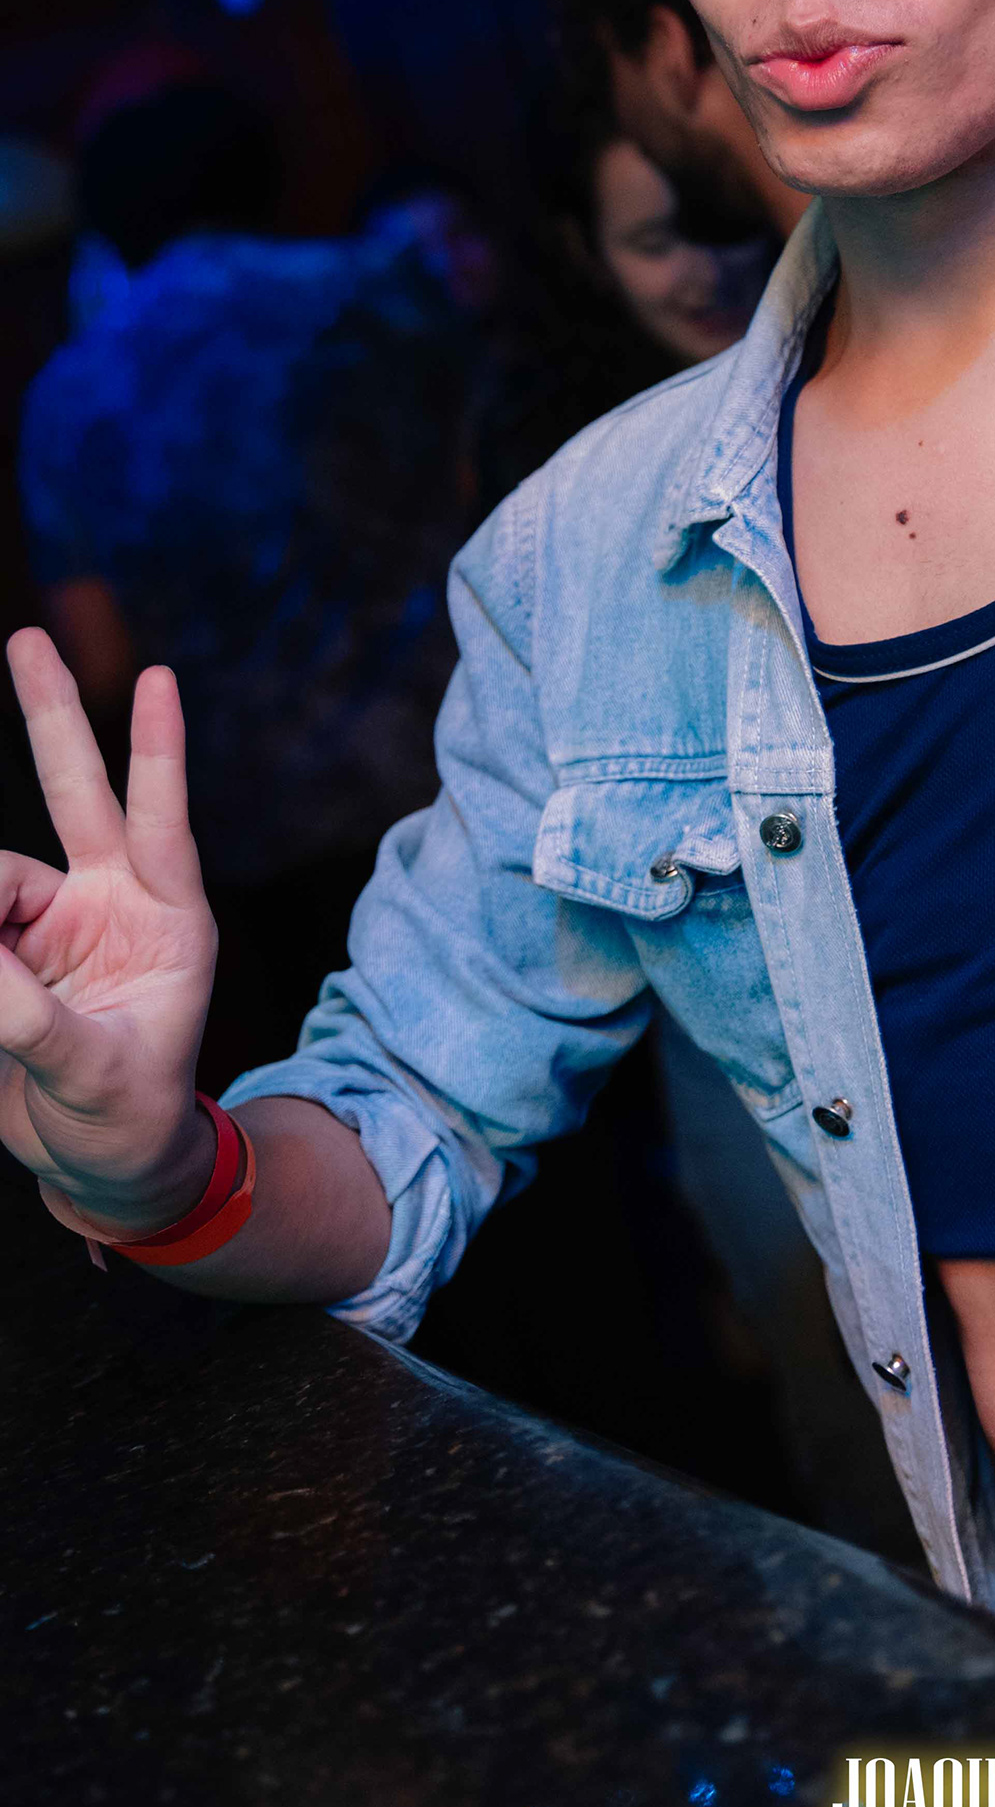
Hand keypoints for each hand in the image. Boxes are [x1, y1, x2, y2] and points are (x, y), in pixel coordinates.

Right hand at [0, 631, 217, 1233]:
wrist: (107, 1168)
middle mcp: (110, 901)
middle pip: (75, 791)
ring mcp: (51, 924)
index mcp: (166, 917)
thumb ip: (29, 1018)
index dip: (158, 749)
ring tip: (16, 998)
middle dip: (50, 713)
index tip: (157, 677)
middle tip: (25, 638)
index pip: (161, 817)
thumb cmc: (132, 1118)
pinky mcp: (3, 957)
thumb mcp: (98, 1072)